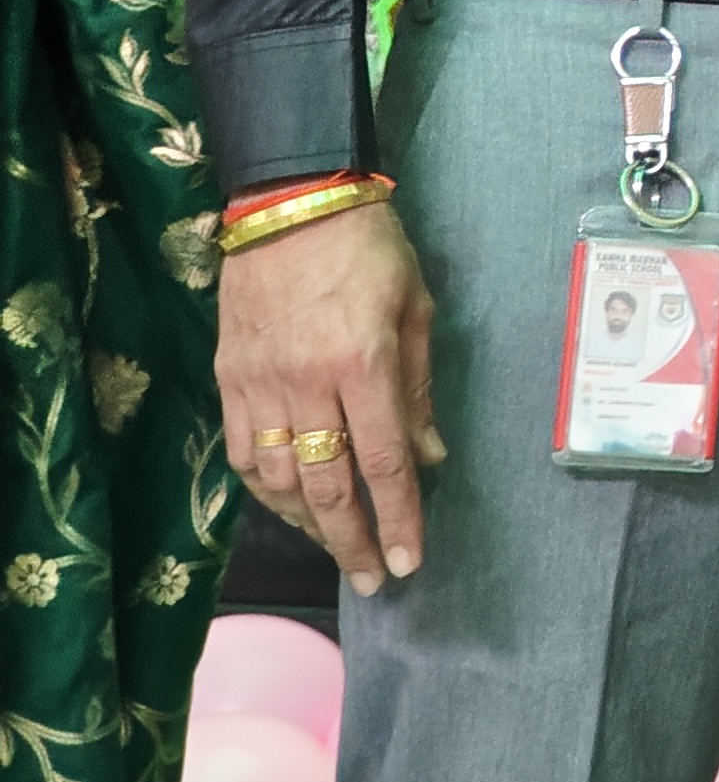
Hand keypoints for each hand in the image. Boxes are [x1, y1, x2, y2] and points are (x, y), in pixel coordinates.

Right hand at [217, 202, 442, 595]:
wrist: (292, 202)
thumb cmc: (370, 247)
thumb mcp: (416, 307)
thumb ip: (419, 388)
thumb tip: (428, 458)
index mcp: (363, 364)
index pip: (383, 463)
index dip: (397, 519)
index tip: (407, 562)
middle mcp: (307, 384)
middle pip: (328, 485)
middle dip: (351, 540)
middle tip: (370, 579)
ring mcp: (260, 385)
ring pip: (279, 479)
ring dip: (307, 523)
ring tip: (335, 546)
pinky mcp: (228, 379)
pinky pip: (244, 453)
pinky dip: (266, 489)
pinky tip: (286, 504)